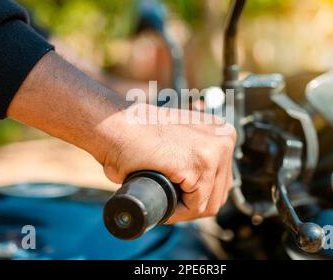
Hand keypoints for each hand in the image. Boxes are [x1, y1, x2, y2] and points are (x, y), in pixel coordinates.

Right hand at [8, 51, 234, 223]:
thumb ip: (186, 147)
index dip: (198, 194)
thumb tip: (190, 165)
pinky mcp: (197, 161)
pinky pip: (197, 202)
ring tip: (163, 200)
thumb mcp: (170, 140)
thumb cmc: (132, 134)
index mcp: (218, 130)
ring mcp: (212, 148)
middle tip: (168, 201)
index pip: (222, 178)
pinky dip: (179, 209)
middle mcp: (222, 136)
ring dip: (185, 209)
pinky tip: (165, 202)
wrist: (110, 123)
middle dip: (193, 204)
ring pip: (209, 201)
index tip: (177, 196)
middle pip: (219, 192)